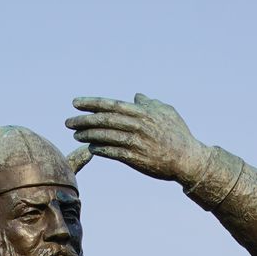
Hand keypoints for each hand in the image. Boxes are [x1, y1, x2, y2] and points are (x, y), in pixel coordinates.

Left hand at [65, 93, 207, 185]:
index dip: (92, 103)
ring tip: (75, 134)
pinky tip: (90, 147)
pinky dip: (100, 149)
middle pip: (104, 120)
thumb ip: (149, 103)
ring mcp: (136, 142)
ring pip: (106, 137)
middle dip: (84, 120)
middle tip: (68, 121)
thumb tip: (137, 96)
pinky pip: (113, 153)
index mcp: (142, 112)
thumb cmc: (178, 134)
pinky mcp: (136, 159)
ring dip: (88, 135)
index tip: (76, 103)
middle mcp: (137, 125)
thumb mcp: (166, 112)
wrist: (187, 159)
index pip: (111, 105)